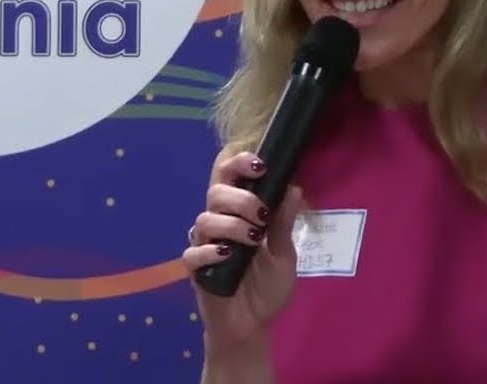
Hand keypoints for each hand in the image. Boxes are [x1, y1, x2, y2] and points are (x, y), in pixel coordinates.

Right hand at [181, 151, 305, 348]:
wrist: (253, 326)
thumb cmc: (266, 287)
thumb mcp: (284, 254)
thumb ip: (284, 224)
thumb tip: (293, 188)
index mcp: (239, 212)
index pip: (229, 176)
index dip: (238, 162)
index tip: (260, 165)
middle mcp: (219, 222)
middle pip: (216, 191)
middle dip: (241, 197)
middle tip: (263, 214)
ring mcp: (205, 245)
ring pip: (205, 218)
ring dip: (232, 224)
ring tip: (254, 239)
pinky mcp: (196, 270)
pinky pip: (193, 252)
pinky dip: (210, 250)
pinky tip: (228, 255)